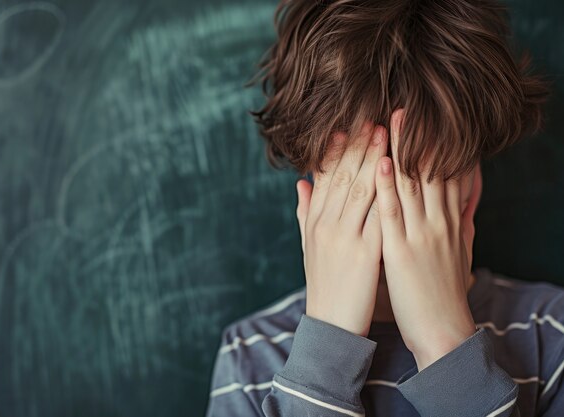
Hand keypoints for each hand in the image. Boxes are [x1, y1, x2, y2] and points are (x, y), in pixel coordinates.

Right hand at [295, 122, 387, 336]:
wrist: (331, 325)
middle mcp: (326, 225)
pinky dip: (389, 191)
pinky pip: (379, 215)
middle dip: (358, 145)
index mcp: (314, 221)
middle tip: (372, 117)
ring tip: (386, 132)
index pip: (323, 177)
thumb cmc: (324, 284)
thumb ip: (305, 212)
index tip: (347, 125)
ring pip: (360, 188)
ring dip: (373, 157)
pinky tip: (399, 172)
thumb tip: (300, 183)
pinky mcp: (365, 253)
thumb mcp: (309, 247)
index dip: (335, 149)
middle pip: (342, 176)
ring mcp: (344, 238)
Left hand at [374, 109, 476, 369]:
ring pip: (411, 182)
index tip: (425, 116)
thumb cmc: (446, 289)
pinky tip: (382, 159)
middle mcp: (438, 221)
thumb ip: (461, 215)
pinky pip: (392, 211)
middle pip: (428, 170)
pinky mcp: (402, 250)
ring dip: (401, 148)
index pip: (444, 173)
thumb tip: (467, 190)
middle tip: (406, 105)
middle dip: (417, 136)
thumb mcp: (460, 247)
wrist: (442, 328)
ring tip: (392, 118)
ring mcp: (420, 233)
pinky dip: (388, 183)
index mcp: (449, 220)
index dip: (435, 143)